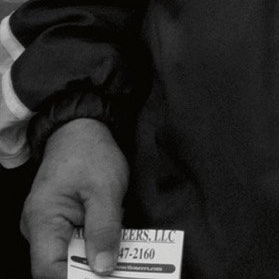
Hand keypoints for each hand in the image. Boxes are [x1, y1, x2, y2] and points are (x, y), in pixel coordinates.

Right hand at [23, 118, 126, 278]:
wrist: (80, 131)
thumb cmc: (90, 154)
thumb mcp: (105, 190)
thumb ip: (105, 229)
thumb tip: (104, 268)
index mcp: (43, 220)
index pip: (49, 268)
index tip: (106, 277)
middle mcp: (38, 229)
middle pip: (59, 267)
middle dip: (89, 272)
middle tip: (121, 270)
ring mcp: (47, 228)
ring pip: (68, 257)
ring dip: (95, 261)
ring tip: (123, 262)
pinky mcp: (60, 224)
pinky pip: (74, 245)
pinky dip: (94, 248)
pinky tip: (115, 248)